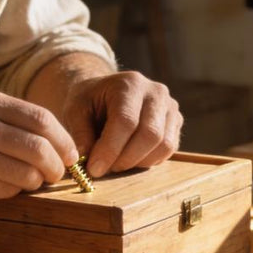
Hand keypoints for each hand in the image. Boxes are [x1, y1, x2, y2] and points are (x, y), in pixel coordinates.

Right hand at [0, 89, 77, 206]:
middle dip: (56, 166)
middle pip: (40, 148)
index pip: (42, 119)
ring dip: (34, 183)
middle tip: (56, 175)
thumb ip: (8, 120)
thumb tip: (58, 143)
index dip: (63, 141)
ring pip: (27, 174)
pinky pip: (6, 191)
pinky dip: (10, 193)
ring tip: (24, 182)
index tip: (69, 155)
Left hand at [61, 71, 181, 177]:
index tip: (94, 168)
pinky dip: (149, 160)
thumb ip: (80, 134)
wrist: (107, 93)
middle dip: (125, 159)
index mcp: (129, 83)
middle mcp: (156, 92)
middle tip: (105, 169)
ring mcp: (170, 106)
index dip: (110, 149)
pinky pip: (169, 149)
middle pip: (150, 134)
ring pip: (163, 145)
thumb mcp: (75, 111)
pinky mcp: (176, 122)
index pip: (126, 121)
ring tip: (116, 162)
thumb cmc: (90, 102)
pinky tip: (130, 158)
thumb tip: (88, 160)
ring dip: (137, 162)